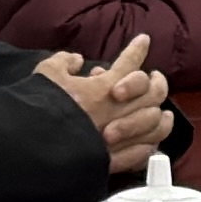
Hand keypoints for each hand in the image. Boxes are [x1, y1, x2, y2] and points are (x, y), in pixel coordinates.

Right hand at [51, 39, 175, 167]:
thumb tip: (77, 60)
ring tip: (165, 113)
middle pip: (153, 94)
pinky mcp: (114, 160)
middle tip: (156, 77)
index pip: (128, 63)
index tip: (144, 40)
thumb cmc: (41, 108)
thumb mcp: (47, 74)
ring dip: (161, 117)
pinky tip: (151, 143)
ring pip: (155, 125)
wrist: (35, 147)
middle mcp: (118, 111)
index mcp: (104, 87)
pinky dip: (148, 145)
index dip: (137, 49)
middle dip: (158, 82)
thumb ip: (64, 61)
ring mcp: (119, 137)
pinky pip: (141, 152)